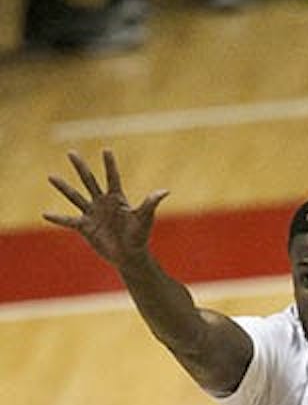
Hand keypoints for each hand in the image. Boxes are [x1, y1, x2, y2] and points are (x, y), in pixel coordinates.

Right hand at [43, 151, 168, 267]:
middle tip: (71, 152)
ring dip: (64, 187)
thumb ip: (150, 203)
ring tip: (51, 176)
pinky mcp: (85, 227)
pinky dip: (57, 218)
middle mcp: (102, 203)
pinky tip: (45, 214)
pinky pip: (69, 220)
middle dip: (81, 167)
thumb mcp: (145, 218)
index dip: (110, 164)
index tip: (106, 149)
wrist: (129, 255)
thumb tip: (165, 191)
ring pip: (75, 197)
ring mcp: (92, 214)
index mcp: (117, 199)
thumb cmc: (139, 236)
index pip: (112, 178)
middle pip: (89, 180)